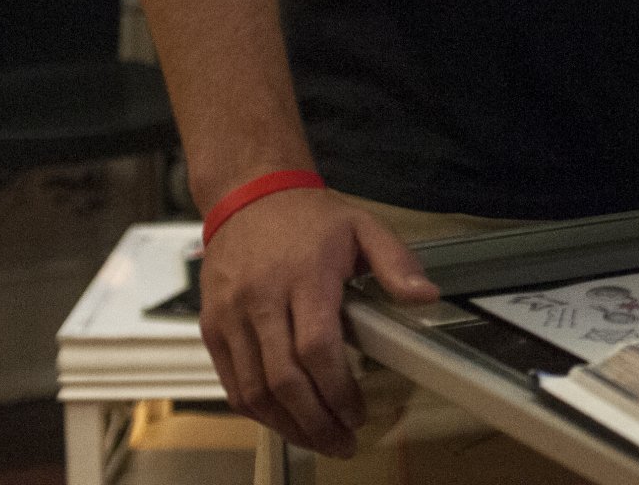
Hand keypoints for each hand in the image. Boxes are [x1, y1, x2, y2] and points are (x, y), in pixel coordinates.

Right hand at [198, 186, 434, 457]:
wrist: (249, 196)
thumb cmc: (310, 216)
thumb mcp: (364, 225)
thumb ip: (396, 262)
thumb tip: (427, 296)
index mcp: (305, 275)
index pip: (317, 347)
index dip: (337, 388)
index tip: (358, 412)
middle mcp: (262, 299)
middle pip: (283, 378)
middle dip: (315, 420)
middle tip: (343, 442)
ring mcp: (231, 316)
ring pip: (253, 388)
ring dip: (286, 424)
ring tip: (317, 440)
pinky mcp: (212, 327)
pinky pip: (230, 381)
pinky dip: (256, 409)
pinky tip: (283, 420)